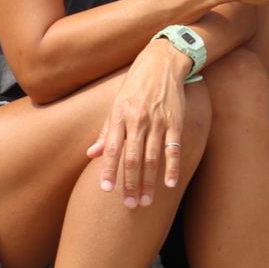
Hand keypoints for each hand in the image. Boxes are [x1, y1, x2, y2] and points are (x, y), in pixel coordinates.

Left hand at [87, 39, 190, 207]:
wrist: (162, 63)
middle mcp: (138, 120)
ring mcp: (158, 121)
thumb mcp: (116, 105)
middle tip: (130, 204)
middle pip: (132, 158)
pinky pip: (173, 148)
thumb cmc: (135, 86)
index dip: (109, 170)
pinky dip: (172, 167)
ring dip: (149, 181)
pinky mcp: (176, 121)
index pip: (112, 149)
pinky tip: (170, 184)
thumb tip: (92, 154)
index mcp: (120, 117)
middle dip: (130, 183)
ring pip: (152, 157)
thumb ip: (106, 132)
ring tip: (146, 201)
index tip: (107, 190)